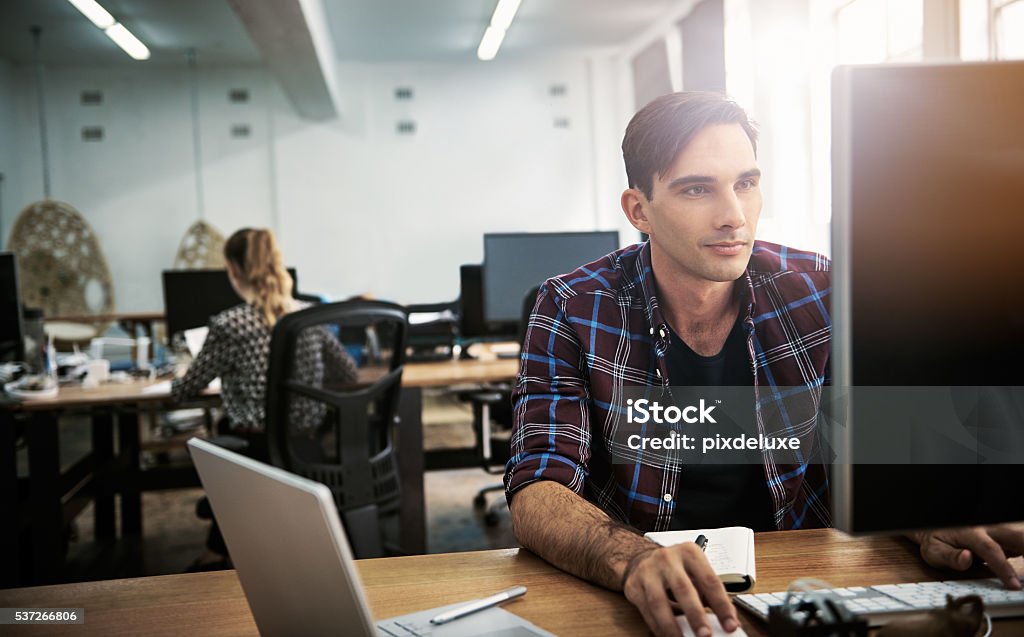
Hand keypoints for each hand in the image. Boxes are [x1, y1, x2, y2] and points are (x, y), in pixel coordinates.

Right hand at [621, 543, 738, 636]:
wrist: (640, 559)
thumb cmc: (674, 567)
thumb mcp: (695, 571)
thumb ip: (709, 594)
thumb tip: (728, 622)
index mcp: (689, 553)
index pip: (709, 580)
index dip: (722, 605)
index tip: (731, 625)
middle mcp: (667, 559)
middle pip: (683, 588)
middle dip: (695, 615)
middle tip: (706, 635)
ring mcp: (648, 571)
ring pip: (659, 602)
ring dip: (672, 625)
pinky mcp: (634, 586)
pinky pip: (646, 611)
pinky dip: (658, 627)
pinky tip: (668, 636)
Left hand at [911, 524, 1023, 589]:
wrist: (933, 528)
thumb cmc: (935, 541)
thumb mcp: (935, 551)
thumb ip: (951, 557)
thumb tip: (967, 558)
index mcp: (969, 532)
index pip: (991, 549)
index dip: (1005, 568)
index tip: (1015, 585)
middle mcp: (987, 527)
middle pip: (1017, 535)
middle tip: (1022, 579)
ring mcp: (997, 529)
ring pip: (1020, 535)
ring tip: (1021, 575)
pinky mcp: (1003, 535)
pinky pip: (1019, 541)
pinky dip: (1023, 551)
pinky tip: (1020, 568)